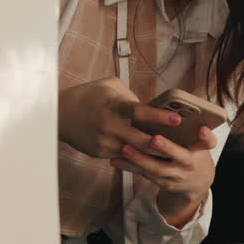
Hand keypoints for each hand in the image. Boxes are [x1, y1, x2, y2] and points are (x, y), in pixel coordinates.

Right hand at [58, 77, 176, 157]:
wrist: (59, 114)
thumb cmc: (88, 96)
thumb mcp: (110, 86)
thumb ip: (130, 96)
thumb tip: (149, 106)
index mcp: (115, 108)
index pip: (141, 113)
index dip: (160, 117)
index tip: (177, 119)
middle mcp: (111, 127)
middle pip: (143, 141)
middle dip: (164, 144)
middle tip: (184, 145)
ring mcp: (106, 143)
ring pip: (136, 153)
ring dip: (154, 154)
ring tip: (172, 153)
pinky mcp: (101, 153)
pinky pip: (124, 156)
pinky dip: (138, 156)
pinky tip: (151, 157)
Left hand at [110, 125, 218, 227]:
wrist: (197, 183)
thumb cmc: (194, 153)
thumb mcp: (198, 142)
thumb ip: (189, 129)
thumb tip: (169, 108)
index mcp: (201, 149)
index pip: (208, 142)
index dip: (206, 136)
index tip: (202, 129)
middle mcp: (190, 163)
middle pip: (180, 155)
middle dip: (167, 147)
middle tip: (154, 139)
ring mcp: (177, 175)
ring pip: (157, 168)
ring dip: (140, 159)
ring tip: (126, 148)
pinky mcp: (164, 183)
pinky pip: (145, 174)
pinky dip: (130, 167)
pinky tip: (116, 160)